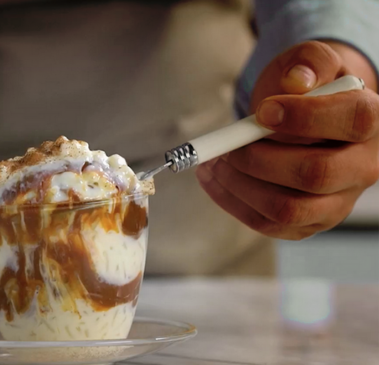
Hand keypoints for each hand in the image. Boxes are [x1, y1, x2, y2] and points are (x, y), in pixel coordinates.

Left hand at [197, 41, 378, 239]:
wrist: (304, 117)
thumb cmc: (307, 89)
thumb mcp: (310, 62)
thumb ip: (309, 62)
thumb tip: (296, 81)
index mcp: (371, 120)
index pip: (353, 121)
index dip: (303, 117)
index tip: (262, 111)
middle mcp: (364, 166)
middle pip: (316, 174)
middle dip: (260, 160)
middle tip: (229, 147)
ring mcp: (339, 201)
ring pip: (288, 208)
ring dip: (239, 185)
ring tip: (214, 162)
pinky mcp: (311, 222)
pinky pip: (269, 224)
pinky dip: (232, 202)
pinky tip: (214, 178)